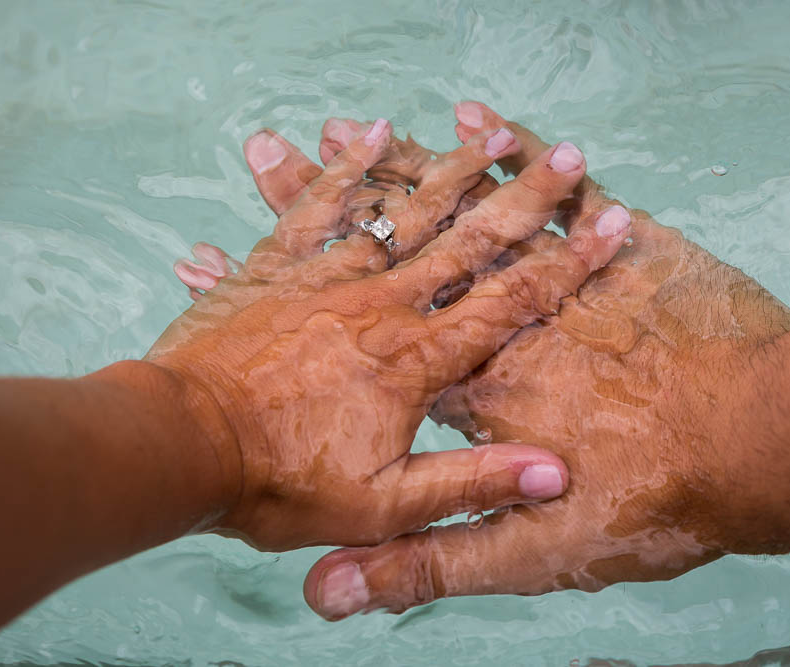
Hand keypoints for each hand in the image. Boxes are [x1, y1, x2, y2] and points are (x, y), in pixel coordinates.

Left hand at [146, 117, 632, 560]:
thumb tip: (554, 471)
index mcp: (417, 359)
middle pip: (468, 241)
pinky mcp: (278, 268)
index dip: (566, 266)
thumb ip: (469, 483)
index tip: (610, 227)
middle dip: (525, 199)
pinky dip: (348, 168)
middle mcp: (382, 303)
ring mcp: (328, 278)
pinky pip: (319, 206)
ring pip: (402, 212)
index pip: (511, 303)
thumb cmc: (278, 481)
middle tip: (569, 157)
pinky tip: (374, 132)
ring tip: (490, 133)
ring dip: (452, 171)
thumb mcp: (383, 504)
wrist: (179, 446)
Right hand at [302, 102, 789, 618]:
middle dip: (325, 203)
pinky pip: (552, 187)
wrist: (760, 444)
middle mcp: (491, 323)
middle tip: (268, 154)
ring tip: (338, 127)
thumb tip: (326, 595)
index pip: (358, 342)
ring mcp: (552, 277)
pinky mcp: (615, 245)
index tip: (227, 269)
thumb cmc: (649, 501)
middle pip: (393, 254)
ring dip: (393, 169)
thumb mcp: (528, 558)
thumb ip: (427, 564)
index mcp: (464, 391)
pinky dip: (504, 150)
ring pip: (460, 210)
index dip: (292, 308)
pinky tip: (473, 117)